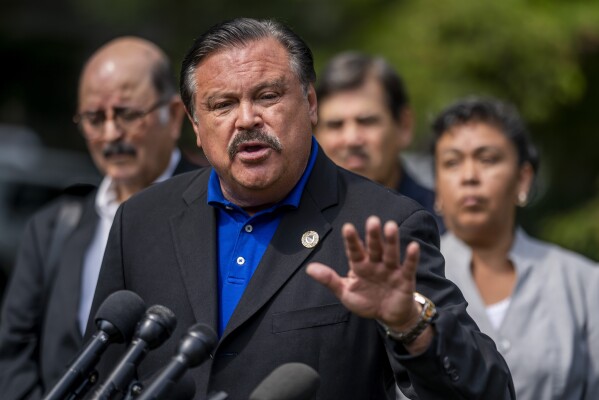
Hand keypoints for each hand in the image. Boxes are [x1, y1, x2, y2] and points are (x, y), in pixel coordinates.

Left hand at [306, 215, 421, 330]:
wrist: (388, 316)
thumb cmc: (366, 301)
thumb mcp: (345, 292)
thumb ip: (329, 280)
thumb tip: (309, 268)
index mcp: (360, 265)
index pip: (354, 250)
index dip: (351, 240)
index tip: (347, 227)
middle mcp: (375, 263)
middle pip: (374, 247)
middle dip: (373, 235)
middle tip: (372, 220)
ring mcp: (391, 269)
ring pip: (390, 253)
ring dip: (391, 241)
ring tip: (390, 226)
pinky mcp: (405, 279)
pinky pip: (408, 267)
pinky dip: (411, 257)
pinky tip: (412, 246)